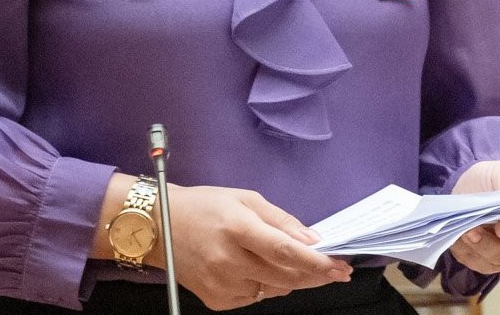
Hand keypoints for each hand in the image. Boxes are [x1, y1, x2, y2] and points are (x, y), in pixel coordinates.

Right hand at [164, 184, 351, 310]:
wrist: (159, 227)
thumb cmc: (205, 206)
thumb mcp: (244, 199)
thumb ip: (280, 220)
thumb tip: (312, 240)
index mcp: (237, 228)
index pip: (285, 250)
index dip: (316, 262)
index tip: (340, 265)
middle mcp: (228, 260)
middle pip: (285, 276)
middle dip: (316, 275)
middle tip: (336, 270)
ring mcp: (221, 284)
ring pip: (274, 290)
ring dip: (292, 280)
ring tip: (294, 264)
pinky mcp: (216, 300)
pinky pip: (255, 297)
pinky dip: (267, 286)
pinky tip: (260, 269)